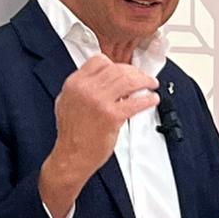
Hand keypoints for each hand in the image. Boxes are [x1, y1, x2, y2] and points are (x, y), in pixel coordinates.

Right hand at [40, 54, 157, 217]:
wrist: (72, 156)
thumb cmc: (72, 134)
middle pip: (117, 69)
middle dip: (134, 72)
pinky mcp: (112, 116)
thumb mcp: (67, 102)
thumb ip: (82, 88)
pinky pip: (135, 102)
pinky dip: (147, 99)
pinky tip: (151, 99)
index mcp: (74, 83)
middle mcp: (86, 89)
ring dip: (144, 81)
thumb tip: (101, 80)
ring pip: (128, 81)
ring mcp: (99, 101)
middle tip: (143, 77)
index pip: (99, 61)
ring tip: (151, 85)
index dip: (115, 64)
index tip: (125, 69)